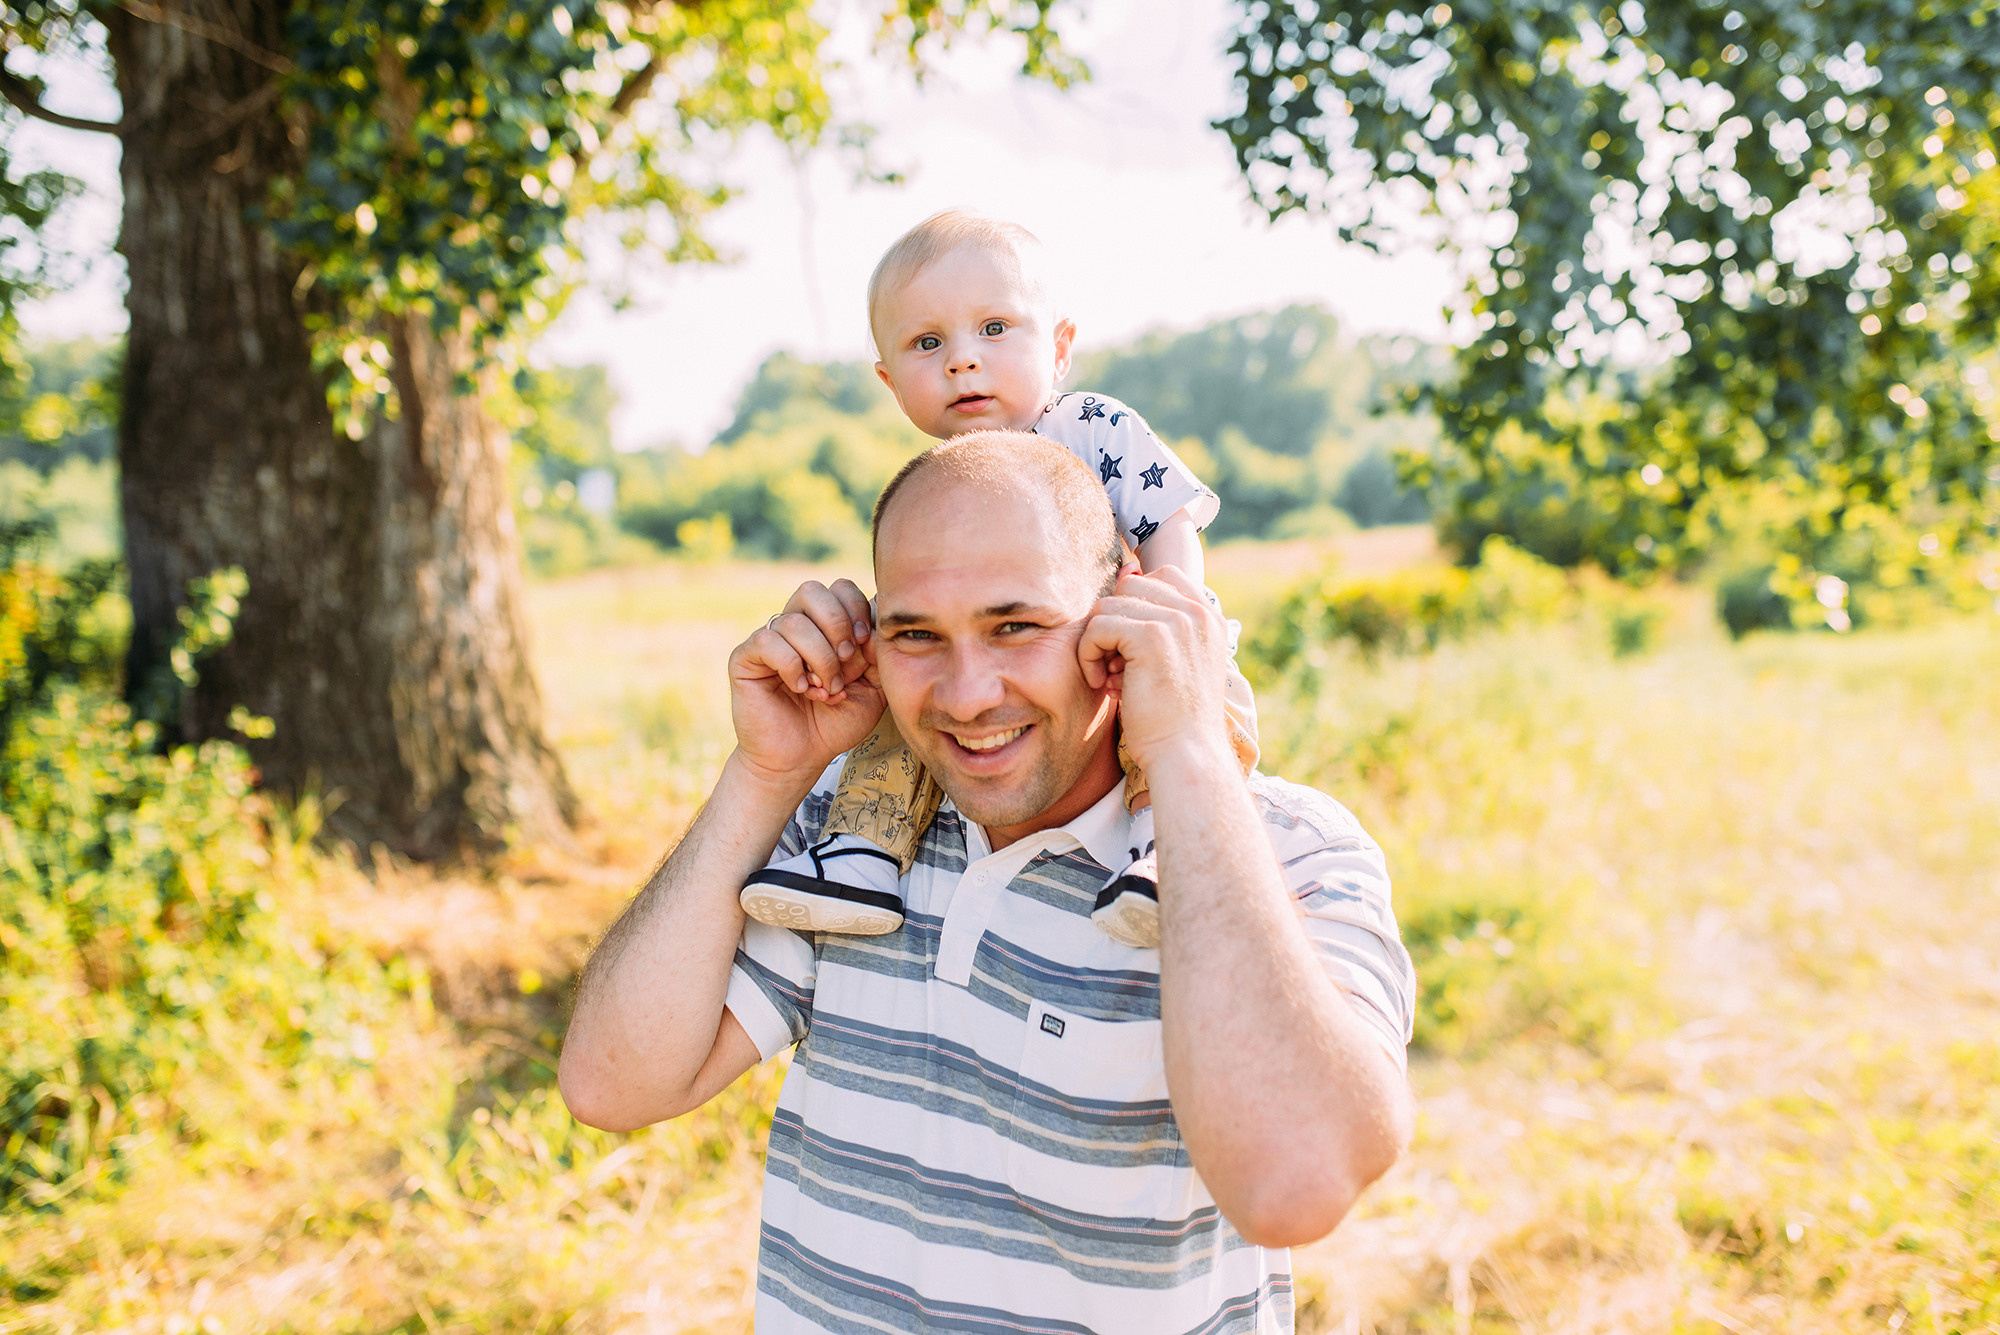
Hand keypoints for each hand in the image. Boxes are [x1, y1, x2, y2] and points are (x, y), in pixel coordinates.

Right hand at [728, 578, 883, 782]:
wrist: (802, 758)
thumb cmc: (835, 722)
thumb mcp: (873, 686)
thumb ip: (878, 650)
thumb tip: (877, 609)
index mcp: (824, 626)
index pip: (840, 588)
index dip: (857, 611)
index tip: (865, 647)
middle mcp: (795, 626)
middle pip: (813, 591)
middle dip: (838, 626)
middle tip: (846, 663)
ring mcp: (769, 639)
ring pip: (794, 621)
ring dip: (819, 658)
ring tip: (826, 689)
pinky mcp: (745, 658)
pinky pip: (768, 641)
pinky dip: (792, 666)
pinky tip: (800, 688)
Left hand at [1077, 565, 1231, 773]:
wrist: (1185, 754)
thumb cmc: (1174, 717)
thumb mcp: (1174, 660)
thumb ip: (1157, 620)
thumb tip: (1126, 570)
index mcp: (1208, 616)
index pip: (1161, 575)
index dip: (1134, 606)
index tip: (1129, 648)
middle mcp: (1197, 611)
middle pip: (1129, 586)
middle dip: (1113, 623)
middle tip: (1117, 665)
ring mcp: (1176, 620)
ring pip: (1108, 605)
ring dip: (1098, 643)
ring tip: (1111, 678)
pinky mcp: (1151, 635)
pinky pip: (1098, 626)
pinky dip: (1089, 655)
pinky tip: (1103, 683)